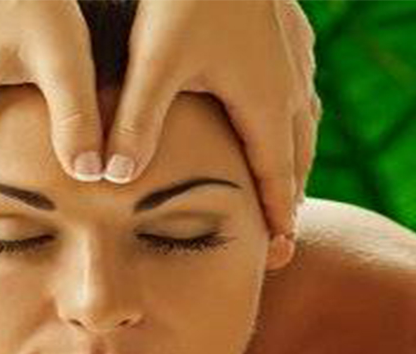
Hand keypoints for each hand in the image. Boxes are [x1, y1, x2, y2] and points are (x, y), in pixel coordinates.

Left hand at [106, 0, 319, 237]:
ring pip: (300, 126)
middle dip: (289, 198)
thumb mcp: (155, 62)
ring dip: (292, 163)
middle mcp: (286, 84)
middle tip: (282, 236)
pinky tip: (278, 120)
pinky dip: (291, 125)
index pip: (274, 175)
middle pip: (296, 157)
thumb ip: (136, 121)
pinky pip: (298, 95)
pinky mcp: (285, 37)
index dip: (276, 216)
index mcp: (260, 100)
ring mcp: (292, 59)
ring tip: (283, 190)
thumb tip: (114, 180)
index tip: (277, 254)